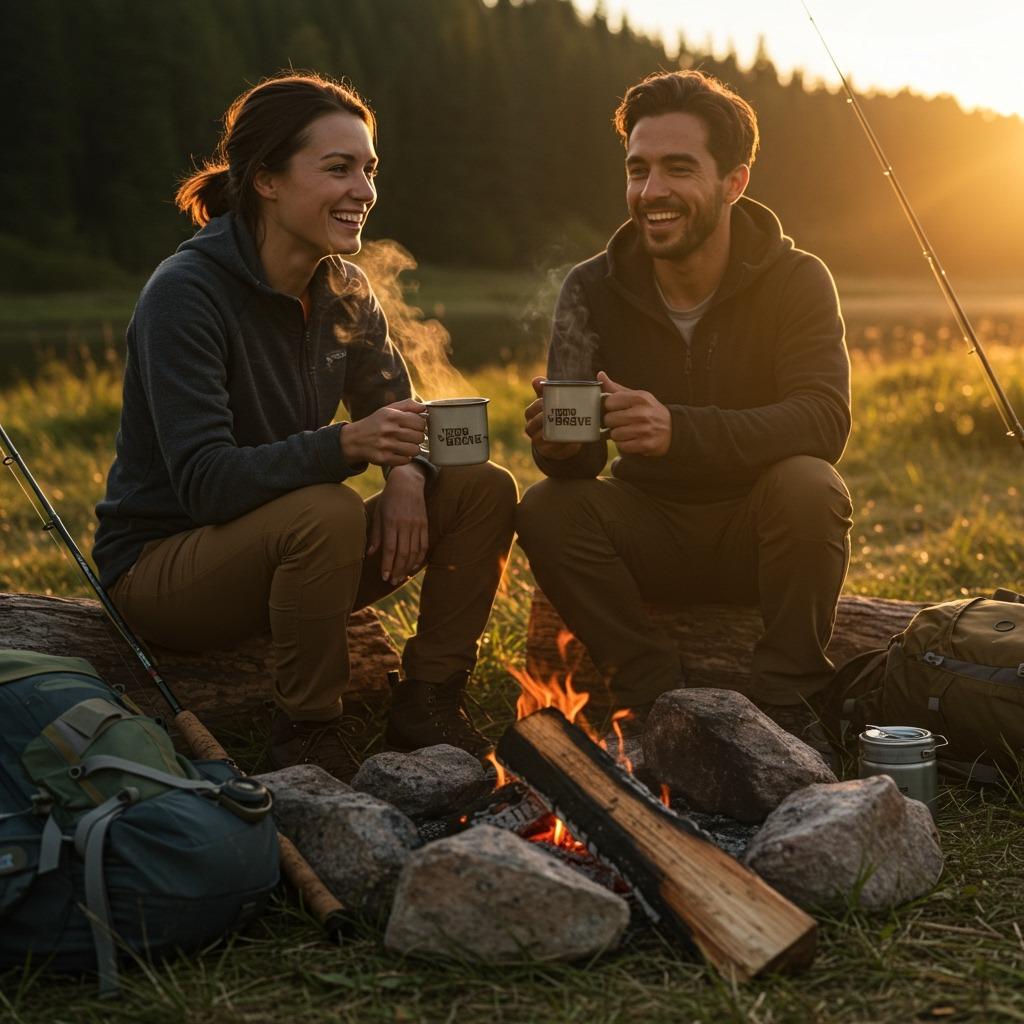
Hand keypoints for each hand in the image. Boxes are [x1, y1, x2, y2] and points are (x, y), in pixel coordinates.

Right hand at [342, 399, 426, 466]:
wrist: (354, 439)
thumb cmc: (377, 423)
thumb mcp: (389, 409)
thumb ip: (408, 405)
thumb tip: (425, 408)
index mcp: (392, 415)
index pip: (420, 423)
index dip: (420, 426)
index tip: (415, 427)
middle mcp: (388, 430)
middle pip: (419, 437)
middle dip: (417, 438)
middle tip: (410, 437)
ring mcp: (385, 445)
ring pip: (414, 450)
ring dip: (412, 449)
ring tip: (405, 445)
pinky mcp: (383, 458)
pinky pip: (405, 460)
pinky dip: (405, 458)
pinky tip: (398, 453)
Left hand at [367, 463, 428, 583]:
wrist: (407, 482)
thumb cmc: (389, 498)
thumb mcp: (378, 514)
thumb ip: (376, 534)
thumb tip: (371, 553)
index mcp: (392, 522)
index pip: (390, 549)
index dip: (388, 565)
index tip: (384, 577)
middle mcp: (405, 525)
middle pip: (403, 553)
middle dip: (397, 570)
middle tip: (392, 581)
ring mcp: (417, 525)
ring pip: (414, 552)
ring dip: (407, 567)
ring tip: (401, 577)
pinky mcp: (425, 524)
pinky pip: (424, 545)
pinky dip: (419, 558)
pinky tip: (413, 566)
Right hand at [524, 375, 582, 460]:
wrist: (562, 438)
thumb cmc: (554, 415)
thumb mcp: (550, 403)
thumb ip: (544, 391)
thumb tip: (536, 379)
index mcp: (531, 418)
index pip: (529, 411)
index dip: (536, 406)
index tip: (546, 401)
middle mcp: (532, 432)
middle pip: (532, 426)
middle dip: (543, 419)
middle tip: (556, 413)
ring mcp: (540, 444)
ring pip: (541, 440)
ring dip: (553, 434)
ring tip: (565, 427)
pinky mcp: (552, 453)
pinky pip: (556, 451)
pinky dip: (565, 446)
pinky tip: (574, 440)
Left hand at [599, 371, 671, 455]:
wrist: (671, 429)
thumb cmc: (649, 411)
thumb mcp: (636, 396)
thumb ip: (616, 388)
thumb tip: (600, 375)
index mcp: (639, 398)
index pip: (609, 402)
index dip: (610, 407)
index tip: (616, 409)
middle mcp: (642, 413)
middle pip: (609, 419)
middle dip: (612, 422)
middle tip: (621, 422)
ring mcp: (644, 429)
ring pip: (614, 434)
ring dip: (618, 435)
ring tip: (627, 431)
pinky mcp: (645, 444)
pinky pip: (622, 446)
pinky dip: (624, 445)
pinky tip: (632, 439)